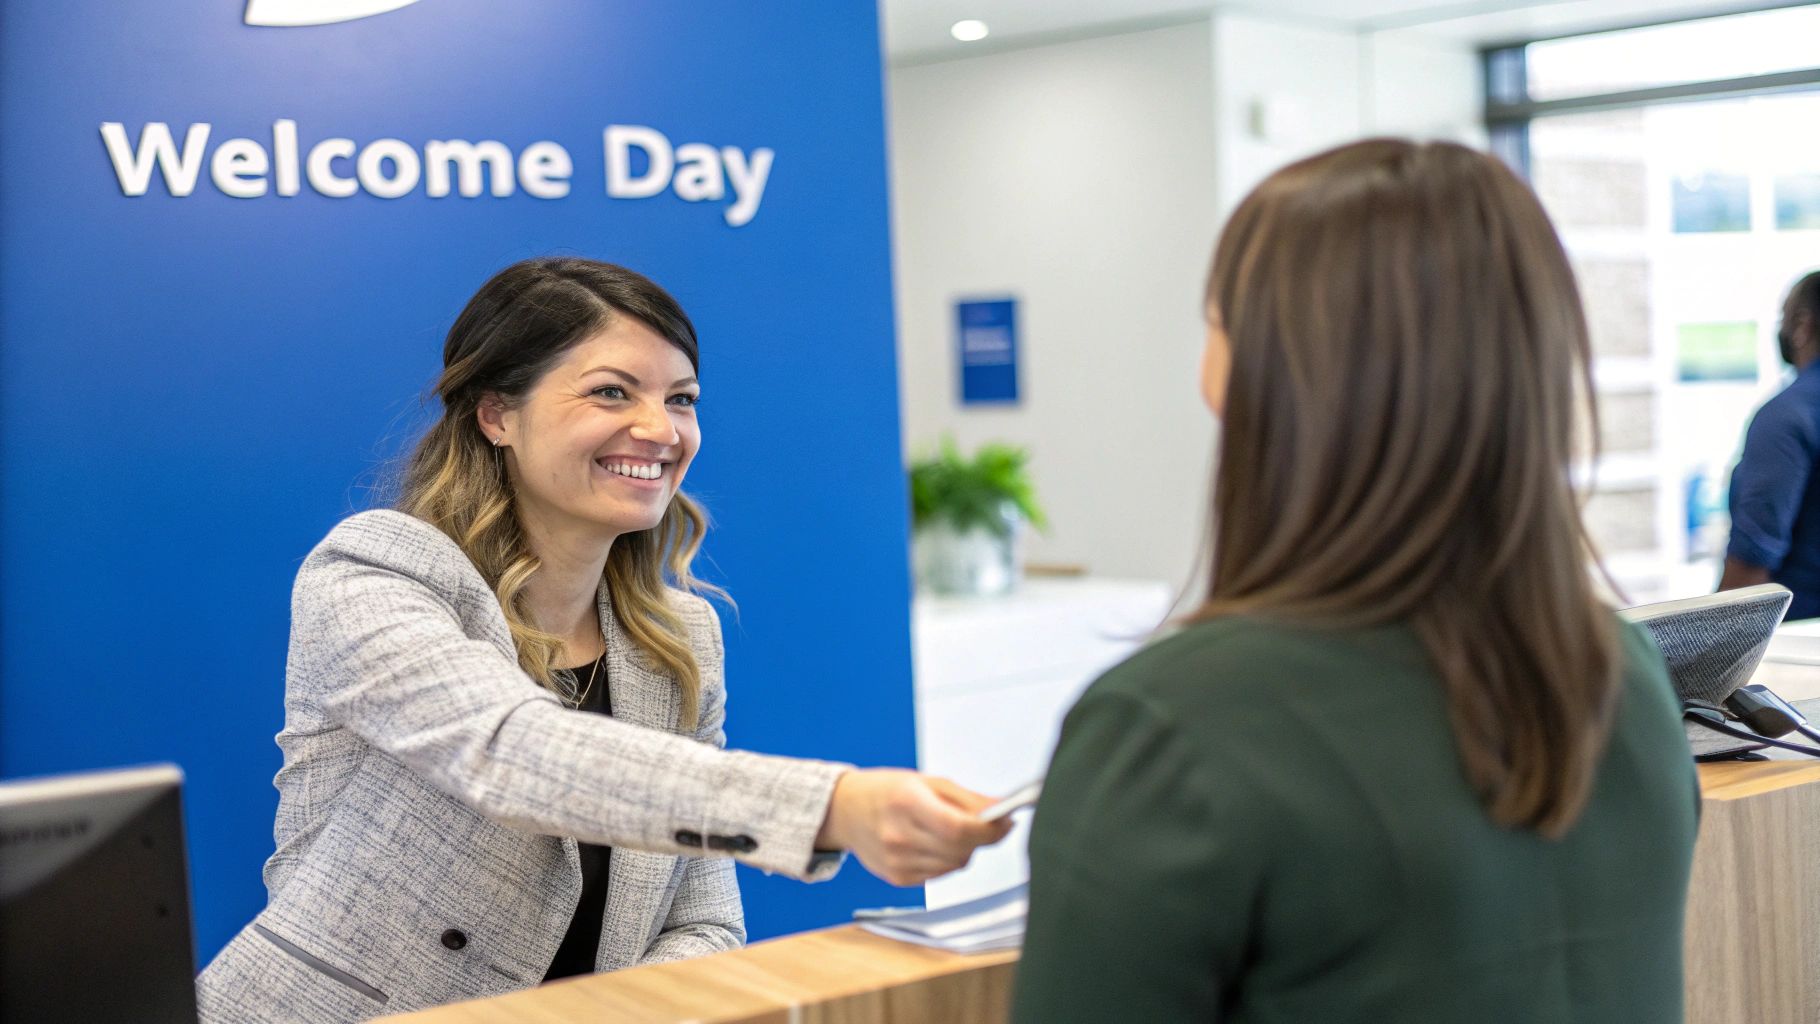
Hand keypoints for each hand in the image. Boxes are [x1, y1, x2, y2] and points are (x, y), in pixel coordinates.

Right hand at [814, 770, 1014, 886]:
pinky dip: (947, 860)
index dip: (989, 829)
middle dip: (983, 838)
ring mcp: (897, 861)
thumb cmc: (886, 791)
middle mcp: (899, 835)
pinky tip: (933, 843)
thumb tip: (1003, 809)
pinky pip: (940, 874)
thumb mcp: (926, 781)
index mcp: (906, 802)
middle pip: (960, 849)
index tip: (1006, 821)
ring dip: (965, 849)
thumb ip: (968, 798)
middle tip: (989, 823)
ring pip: (955, 864)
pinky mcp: (898, 878)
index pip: (958, 827)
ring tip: (951, 830)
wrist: (844, 812)